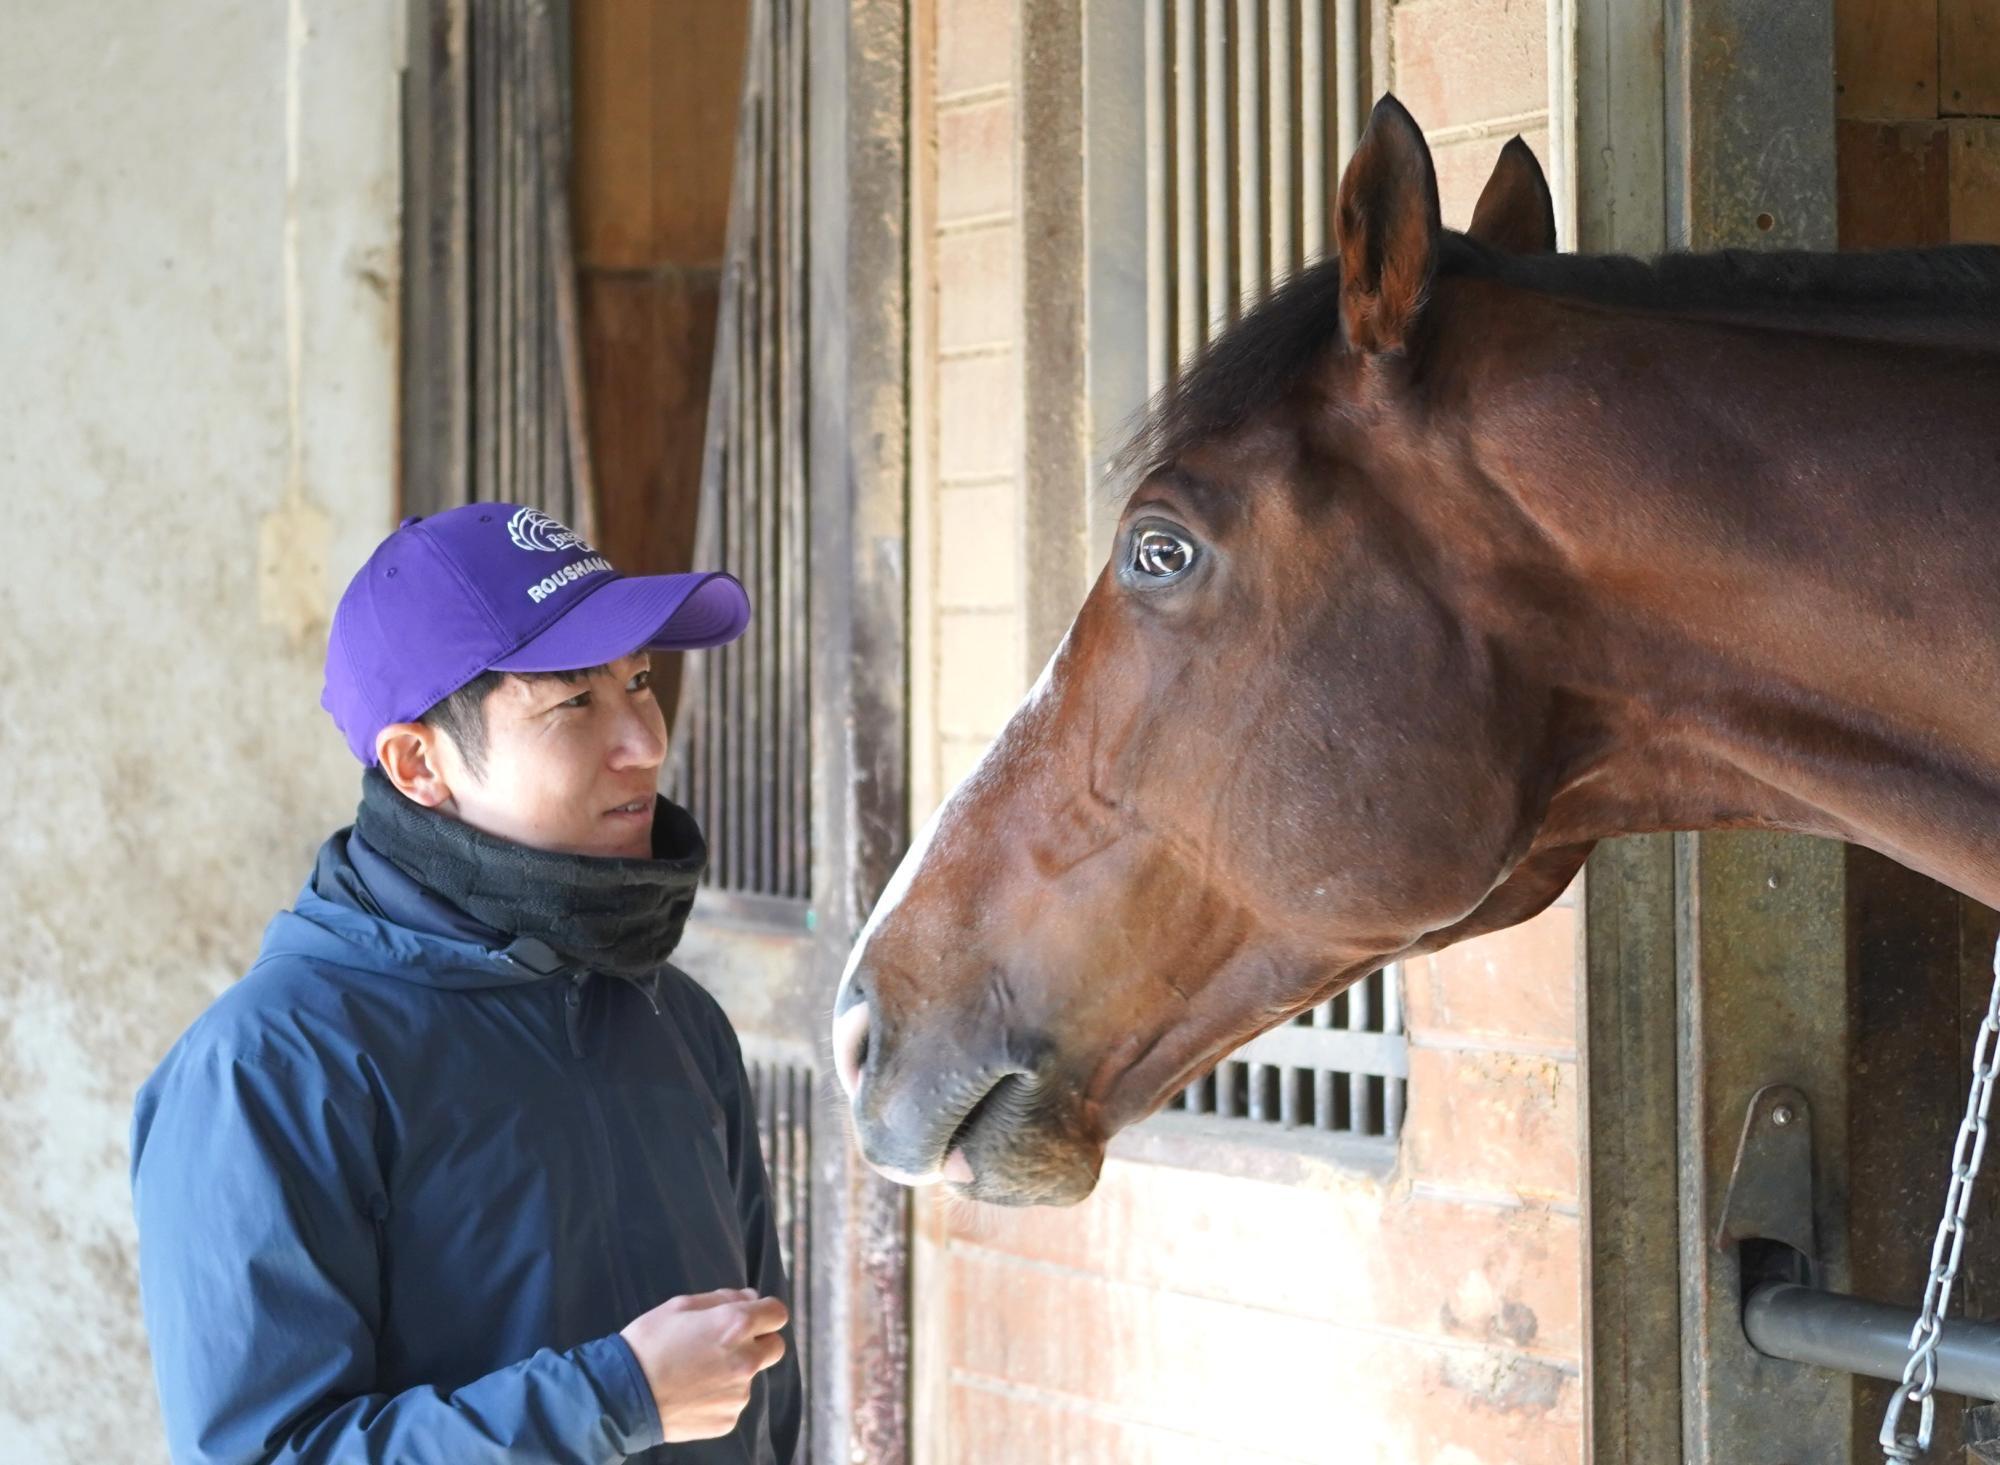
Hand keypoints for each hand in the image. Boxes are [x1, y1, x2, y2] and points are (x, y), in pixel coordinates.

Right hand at [618, 1288, 789, 1442]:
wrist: (623, 1396)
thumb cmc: (649, 1343)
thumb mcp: (681, 1306)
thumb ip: (723, 1298)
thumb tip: (751, 1297)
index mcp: (736, 1325)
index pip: (778, 1313)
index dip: (765, 1311)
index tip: (752, 1315)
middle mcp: (745, 1360)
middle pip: (776, 1347)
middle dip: (760, 1341)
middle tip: (727, 1343)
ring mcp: (738, 1394)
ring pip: (751, 1376)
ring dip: (735, 1370)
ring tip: (697, 1371)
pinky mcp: (728, 1419)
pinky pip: (733, 1402)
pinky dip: (719, 1396)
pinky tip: (693, 1392)